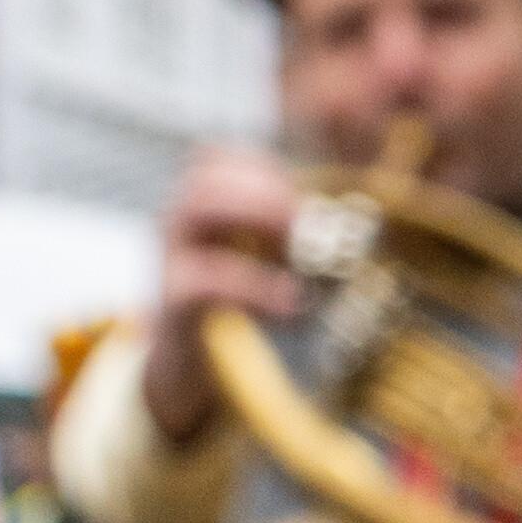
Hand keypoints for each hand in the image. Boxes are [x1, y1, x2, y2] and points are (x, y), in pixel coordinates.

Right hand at [136, 145, 306, 447]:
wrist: (192, 367)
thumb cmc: (239, 305)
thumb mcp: (263, 261)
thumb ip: (293, 236)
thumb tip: (351, 225)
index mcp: (200, 205)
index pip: (217, 155)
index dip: (263, 166)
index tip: (301, 194)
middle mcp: (178, 222)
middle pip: (205, 172)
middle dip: (262, 188)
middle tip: (303, 218)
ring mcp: (171, 258)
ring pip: (197, 208)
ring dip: (254, 217)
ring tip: (296, 251)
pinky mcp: (173, 302)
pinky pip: (205, 282)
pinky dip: (254, 287)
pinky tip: (291, 305)